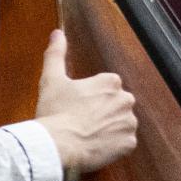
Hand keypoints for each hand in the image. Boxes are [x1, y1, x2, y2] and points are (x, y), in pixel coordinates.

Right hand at [35, 29, 137, 172]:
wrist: (58, 146)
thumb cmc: (55, 112)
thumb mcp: (51, 79)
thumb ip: (56, 54)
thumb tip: (57, 33)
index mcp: (111, 82)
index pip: (106, 88)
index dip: (91, 98)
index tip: (78, 107)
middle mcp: (125, 99)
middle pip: (116, 105)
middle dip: (104, 113)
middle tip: (83, 122)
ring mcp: (129, 122)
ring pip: (121, 124)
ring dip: (110, 129)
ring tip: (89, 136)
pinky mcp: (129, 143)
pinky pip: (124, 144)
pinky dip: (114, 146)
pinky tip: (97, 147)